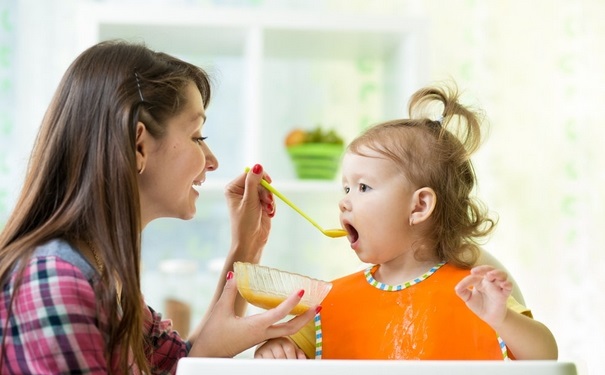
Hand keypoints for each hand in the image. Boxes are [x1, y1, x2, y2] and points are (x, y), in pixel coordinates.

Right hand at [188, 272, 317, 357]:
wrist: (208, 355)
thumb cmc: (214, 335)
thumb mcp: (220, 310)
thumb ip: (229, 291)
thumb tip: (234, 273)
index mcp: (255, 326)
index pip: (279, 314)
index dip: (291, 302)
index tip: (301, 291)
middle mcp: (262, 333)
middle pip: (291, 328)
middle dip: (307, 318)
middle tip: (319, 306)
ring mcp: (261, 338)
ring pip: (287, 332)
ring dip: (301, 322)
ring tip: (311, 310)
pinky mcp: (258, 339)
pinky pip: (279, 333)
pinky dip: (289, 324)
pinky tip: (291, 316)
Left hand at [224, 164, 274, 261]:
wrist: (251, 242)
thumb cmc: (245, 223)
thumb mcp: (250, 201)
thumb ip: (253, 182)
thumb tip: (258, 165)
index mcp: (233, 188)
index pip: (249, 174)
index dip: (260, 177)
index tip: (269, 182)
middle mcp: (241, 191)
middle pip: (259, 181)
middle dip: (266, 191)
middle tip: (268, 201)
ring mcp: (251, 198)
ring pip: (266, 190)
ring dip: (269, 199)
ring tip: (268, 210)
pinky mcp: (260, 205)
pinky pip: (270, 198)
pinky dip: (271, 205)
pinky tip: (269, 213)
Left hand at [455, 265, 511, 328]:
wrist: (490, 318)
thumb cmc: (480, 305)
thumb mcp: (469, 299)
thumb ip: (463, 292)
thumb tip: (457, 287)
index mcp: (480, 281)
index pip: (475, 276)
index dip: (467, 280)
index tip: (460, 287)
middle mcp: (490, 282)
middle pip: (490, 269)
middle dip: (484, 268)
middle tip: (475, 271)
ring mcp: (498, 287)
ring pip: (502, 275)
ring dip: (497, 273)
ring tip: (490, 275)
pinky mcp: (504, 295)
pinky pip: (509, 287)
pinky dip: (508, 284)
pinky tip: (504, 284)